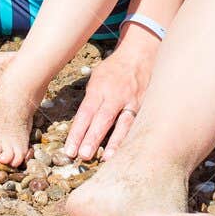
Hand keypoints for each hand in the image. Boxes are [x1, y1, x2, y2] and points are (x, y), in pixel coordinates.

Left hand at [65, 31, 159, 160]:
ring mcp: (133, 101)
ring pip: (124, 124)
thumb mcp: (96, 79)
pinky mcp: (145, 106)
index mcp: (99, 89)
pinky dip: (132, 139)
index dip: (76, 132)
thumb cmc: (113, 71)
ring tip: (107, 159)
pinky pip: (138, 124)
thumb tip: (81, 126)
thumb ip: (90, 101)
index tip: (69, 150)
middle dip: (92, 138)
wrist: (139, 55)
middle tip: (83, 155)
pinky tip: (129, 152)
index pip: (85, 113)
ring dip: (115, 143)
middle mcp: (116, 95)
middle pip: (103, 119)